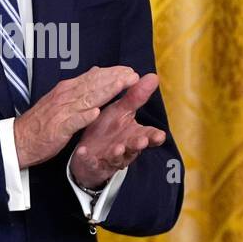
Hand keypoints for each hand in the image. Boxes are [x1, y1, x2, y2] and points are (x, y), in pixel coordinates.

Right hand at [13, 66, 138, 168]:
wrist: (19, 139)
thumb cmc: (42, 121)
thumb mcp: (61, 99)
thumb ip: (79, 86)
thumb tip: (96, 71)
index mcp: (67, 90)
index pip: (93, 78)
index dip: (112, 74)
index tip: (129, 70)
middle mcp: (65, 97)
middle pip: (93, 85)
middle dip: (114, 79)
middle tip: (133, 74)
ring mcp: (62, 112)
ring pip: (86, 99)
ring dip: (104, 92)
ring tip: (121, 86)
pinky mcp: (58, 128)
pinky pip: (72, 121)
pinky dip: (83, 116)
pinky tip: (95, 113)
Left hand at [70, 72, 165, 188]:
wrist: (89, 153)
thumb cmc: (109, 130)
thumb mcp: (122, 112)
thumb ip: (136, 97)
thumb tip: (153, 76)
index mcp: (133, 135)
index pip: (148, 136)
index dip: (154, 137)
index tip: (159, 135)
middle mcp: (125, 149)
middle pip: (134, 148)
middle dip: (137, 145)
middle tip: (141, 141)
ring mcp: (109, 158)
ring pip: (116, 158)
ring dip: (117, 153)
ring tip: (116, 148)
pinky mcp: (93, 165)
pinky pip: (91, 162)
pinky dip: (87, 158)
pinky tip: (83, 151)